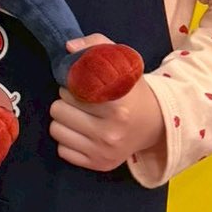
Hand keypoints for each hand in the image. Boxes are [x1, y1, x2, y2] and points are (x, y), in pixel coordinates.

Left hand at [48, 34, 163, 171]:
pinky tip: (82, 131)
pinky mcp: (99, 165)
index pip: (71, 91)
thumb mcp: (122, 62)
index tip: (82, 83)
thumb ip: (96, 46)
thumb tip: (68, 47)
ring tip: (79, 114)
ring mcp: (104, 153)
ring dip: (63, 119)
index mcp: (117, 106)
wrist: (156, 125)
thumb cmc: (132, 91)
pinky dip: (68, 139)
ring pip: (56, 130)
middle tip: (80, 99)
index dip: (72, 83)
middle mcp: (110, 133)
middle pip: (58, 109)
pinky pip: (62, 150)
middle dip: (65, 100)